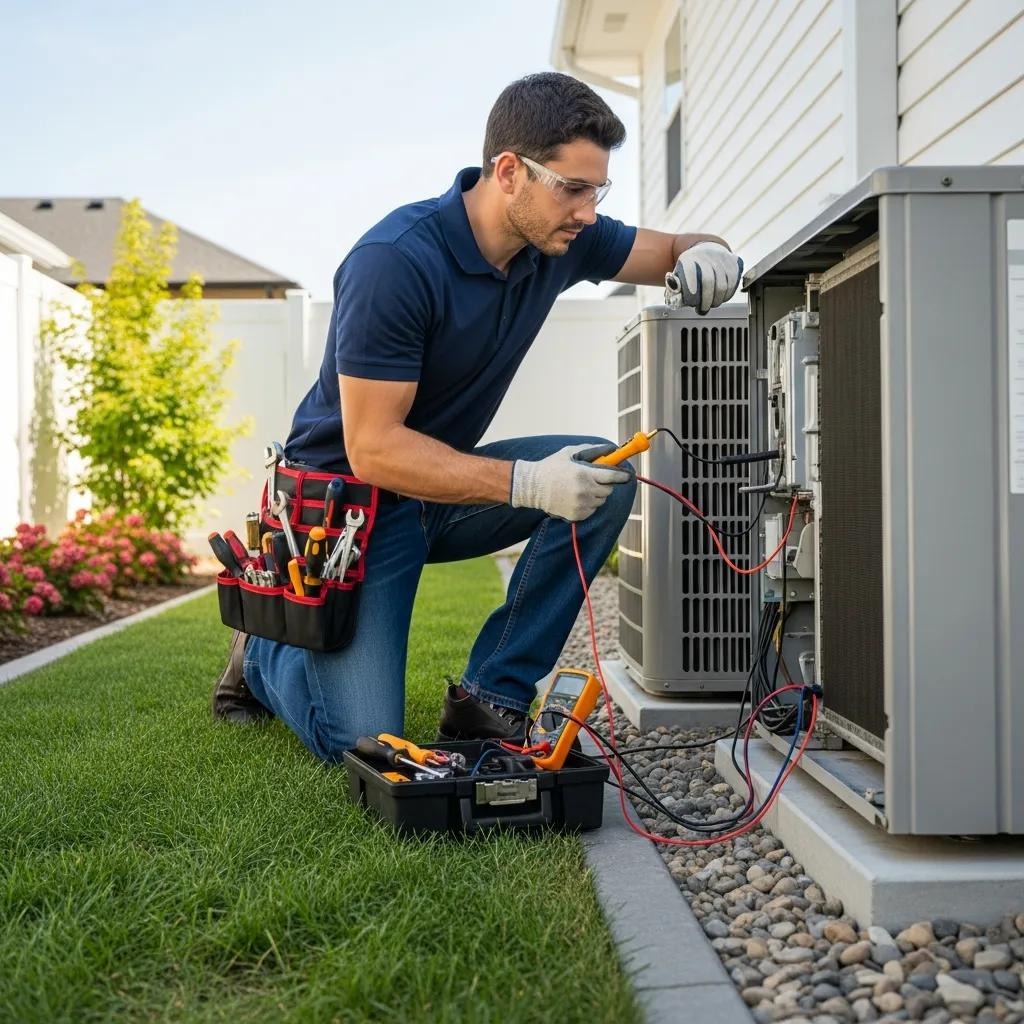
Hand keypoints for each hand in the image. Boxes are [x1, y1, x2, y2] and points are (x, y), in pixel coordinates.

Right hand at [510, 444, 630, 521]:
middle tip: (596, 480)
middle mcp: (584, 490)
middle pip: (608, 490)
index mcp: (584, 474)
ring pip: (600, 501)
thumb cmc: (551, 467)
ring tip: (583, 489)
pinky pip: (592, 511)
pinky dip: (589, 505)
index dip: (622, 476)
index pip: (612, 476)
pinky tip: (577, 498)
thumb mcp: (569, 453)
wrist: (532, 487)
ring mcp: (580, 504)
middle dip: (605, 485)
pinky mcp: (576, 515)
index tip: (627, 476)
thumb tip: (609, 449)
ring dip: (597, 495)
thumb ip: (591, 450)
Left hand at [666, 241, 742, 314]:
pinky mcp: (734, 262)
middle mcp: (706, 254)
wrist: (707, 250)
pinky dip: (727, 295)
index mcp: (689, 258)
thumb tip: (674, 291)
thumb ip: (675, 285)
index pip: (691, 272)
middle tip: (703, 309)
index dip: (691, 288)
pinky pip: (733, 283)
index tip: (692, 302)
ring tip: (712, 304)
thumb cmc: (691, 269)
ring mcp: (722, 257)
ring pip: (723, 284)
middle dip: (706, 300)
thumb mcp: (679, 274)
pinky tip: (721, 298)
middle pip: (709, 280)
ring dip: (717, 300)